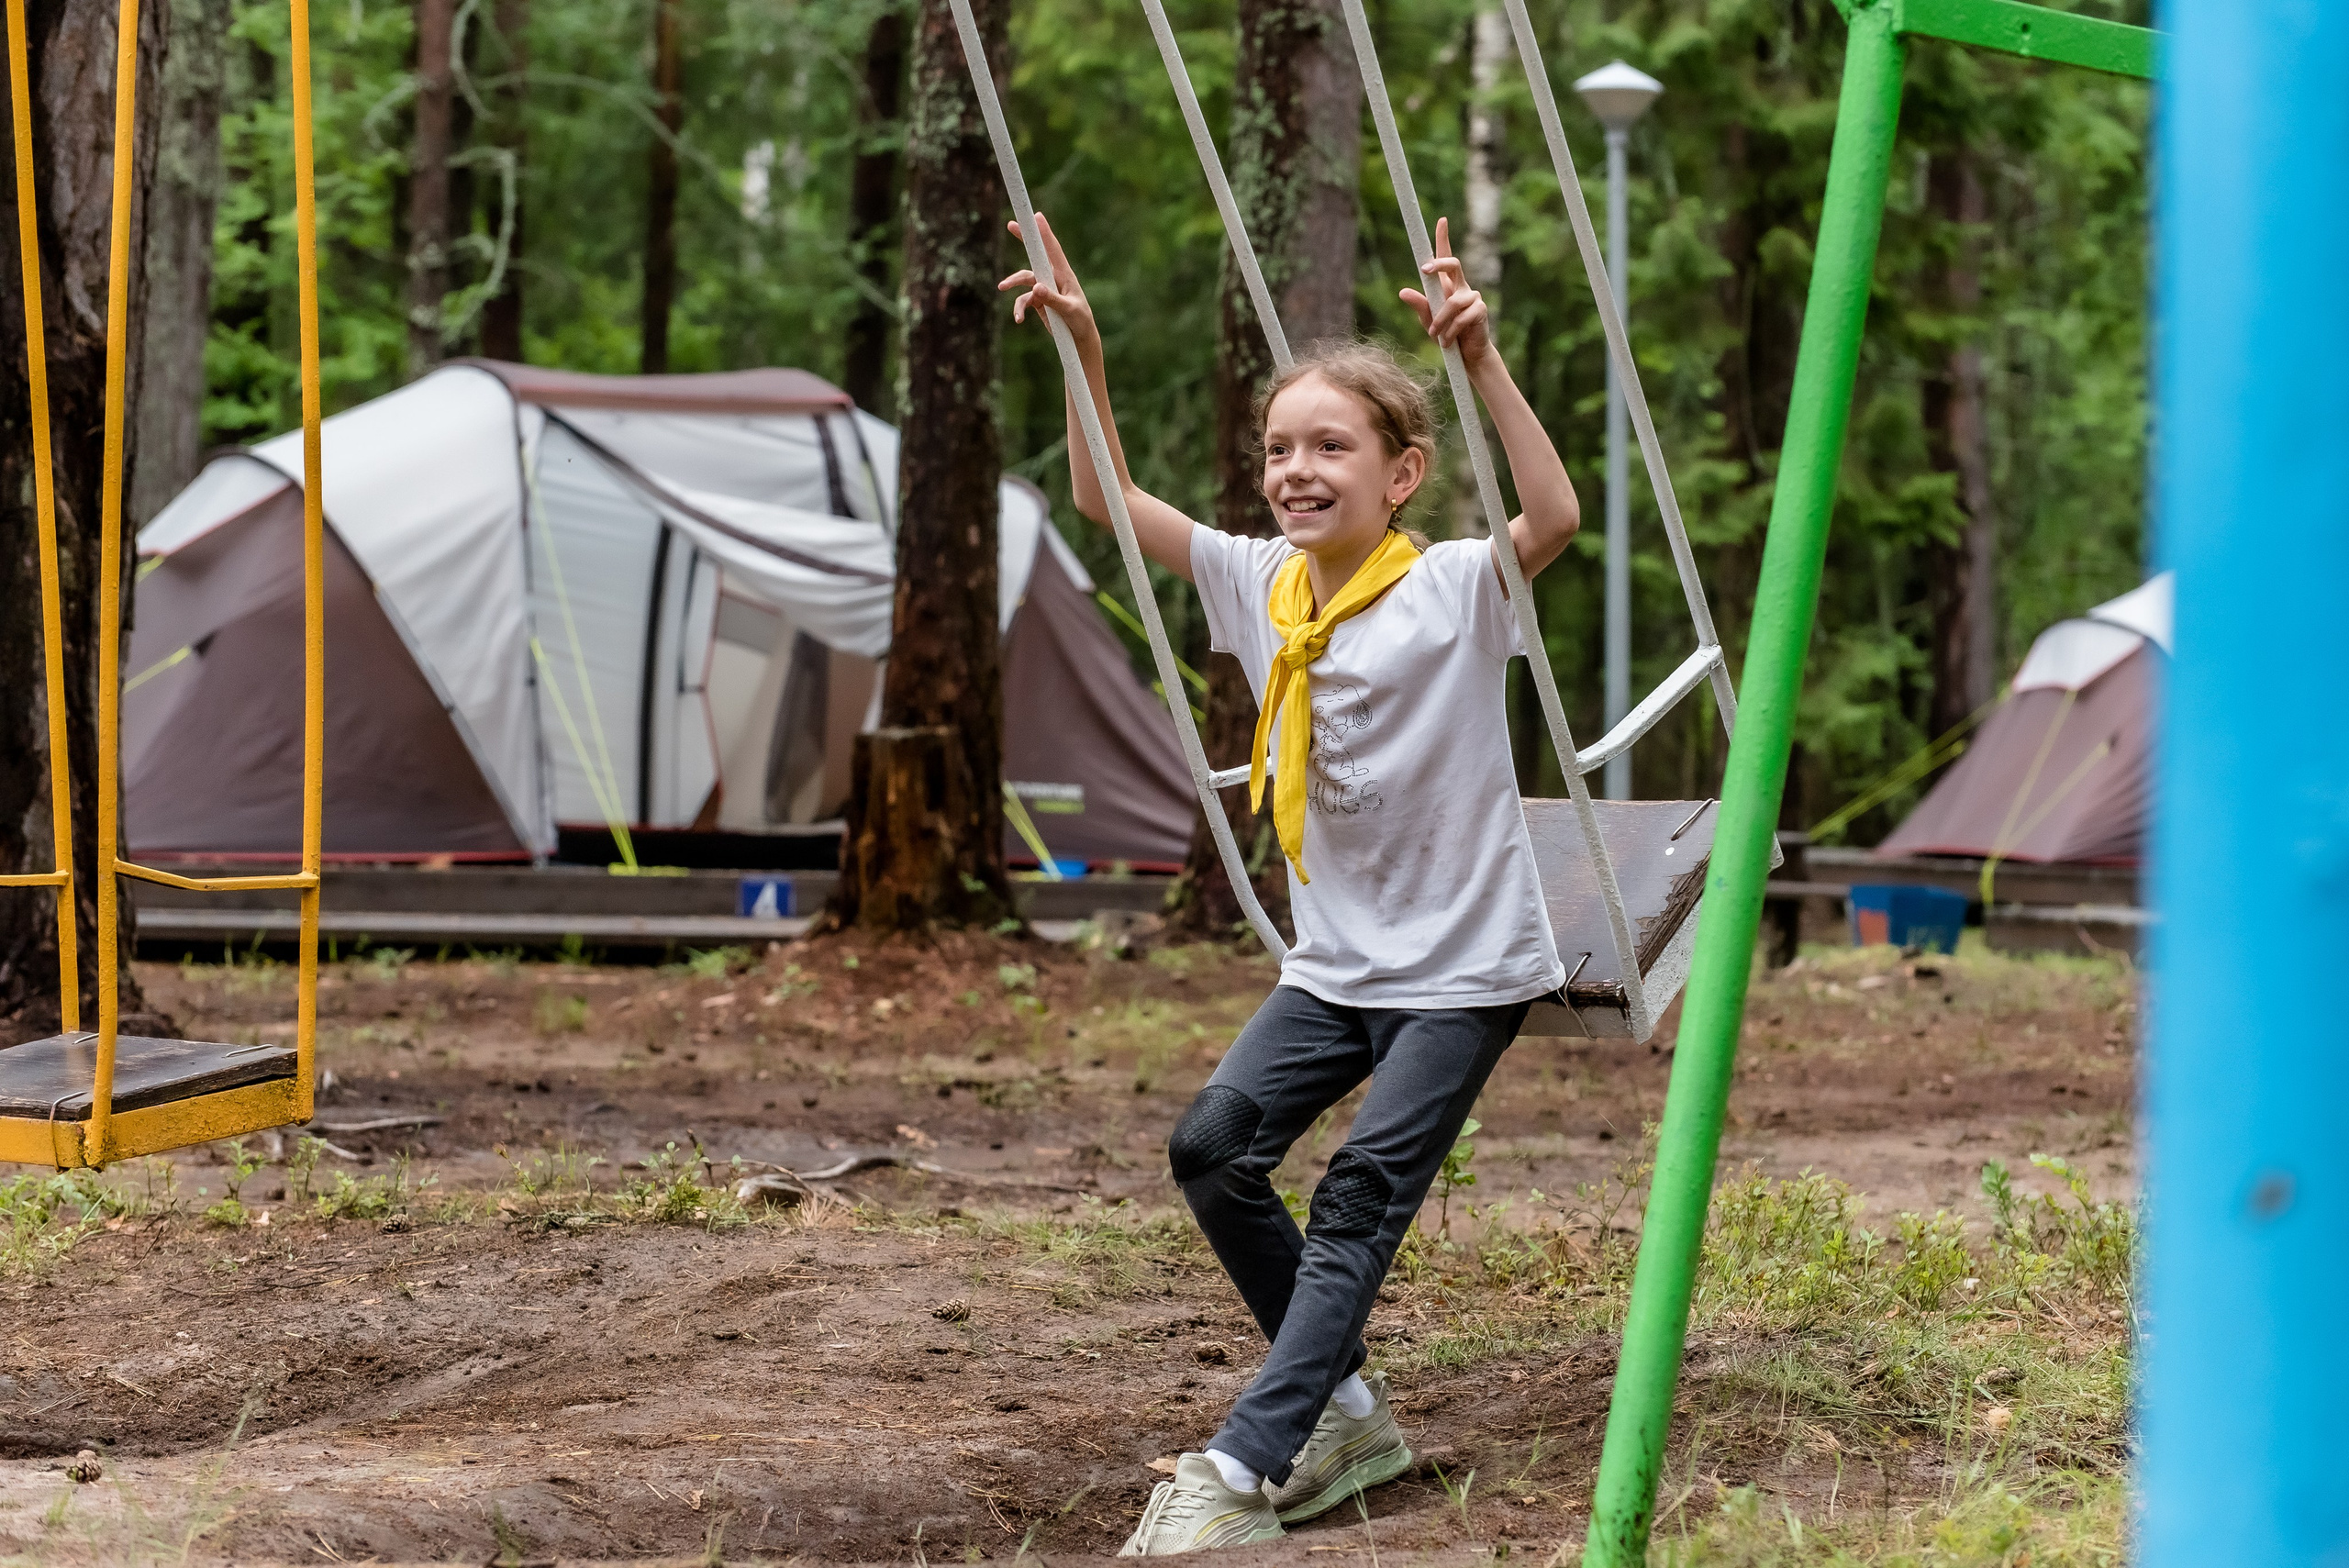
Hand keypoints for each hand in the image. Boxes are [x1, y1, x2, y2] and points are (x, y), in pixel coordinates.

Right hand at [997, 212, 1097, 343]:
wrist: (1078, 338)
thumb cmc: (1080, 321)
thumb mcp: (1068, 310)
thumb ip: (1052, 299)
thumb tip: (1035, 287)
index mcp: (1064, 275)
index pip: (1053, 250)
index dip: (1044, 232)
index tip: (1036, 216)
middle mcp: (1053, 277)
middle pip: (1035, 255)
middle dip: (1023, 239)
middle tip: (1010, 224)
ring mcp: (1045, 288)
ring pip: (1025, 279)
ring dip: (1013, 282)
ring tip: (1002, 287)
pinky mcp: (1038, 301)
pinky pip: (1023, 300)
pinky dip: (1019, 309)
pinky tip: (1019, 320)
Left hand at [1400, 217, 1492, 369]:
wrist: (1467, 356)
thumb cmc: (1446, 334)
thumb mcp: (1428, 320)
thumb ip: (1419, 305)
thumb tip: (1403, 291)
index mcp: (1447, 285)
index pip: (1446, 257)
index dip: (1443, 238)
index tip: (1441, 220)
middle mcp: (1461, 286)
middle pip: (1454, 264)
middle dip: (1439, 264)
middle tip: (1424, 270)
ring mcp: (1473, 297)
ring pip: (1453, 301)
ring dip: (1440, 320)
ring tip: (1435, 335)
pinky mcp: (1480, 311)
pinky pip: (1462, 317)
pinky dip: (1450, 330)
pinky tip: (1447, 342)